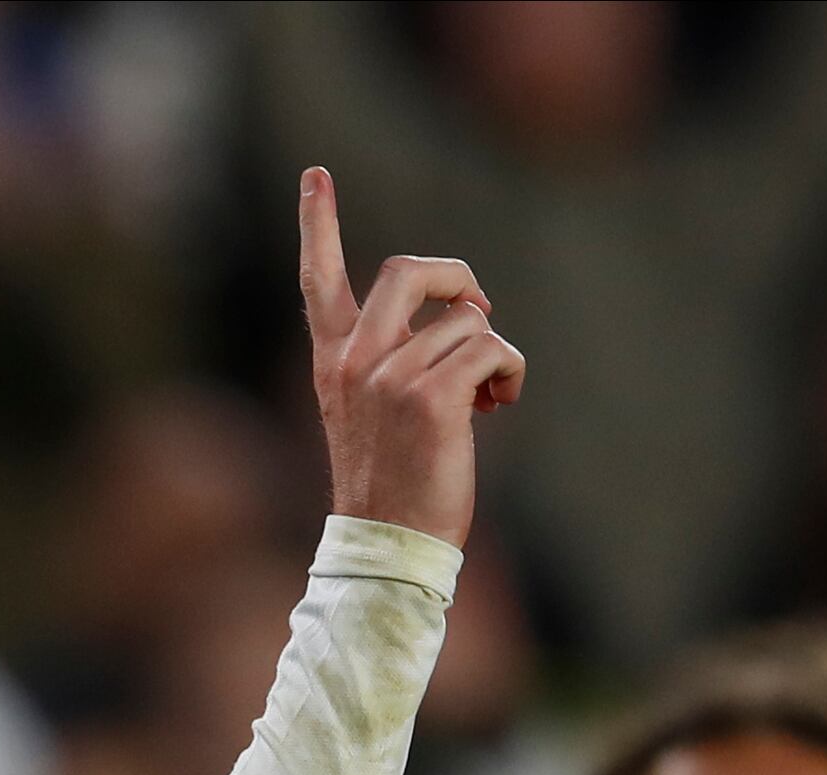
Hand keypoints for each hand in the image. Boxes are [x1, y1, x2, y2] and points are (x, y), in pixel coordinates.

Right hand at [296, 168, 523, 548]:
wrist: (389, 546)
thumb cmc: (392, 487)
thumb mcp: (373, 414)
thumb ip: (396, 361)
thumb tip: (468, 318)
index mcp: (333, 361)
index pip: (317, 279)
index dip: (316, 223)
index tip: (316, 175)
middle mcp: (356, 360)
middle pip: (407, 270)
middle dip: (455, 278)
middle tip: (477, 312)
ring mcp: (391, 377)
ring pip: (466, 321)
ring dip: (492, 352)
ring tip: (488, 396)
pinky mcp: (432, 399)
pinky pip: (491, 349)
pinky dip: (510, 372)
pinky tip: (499, 404)